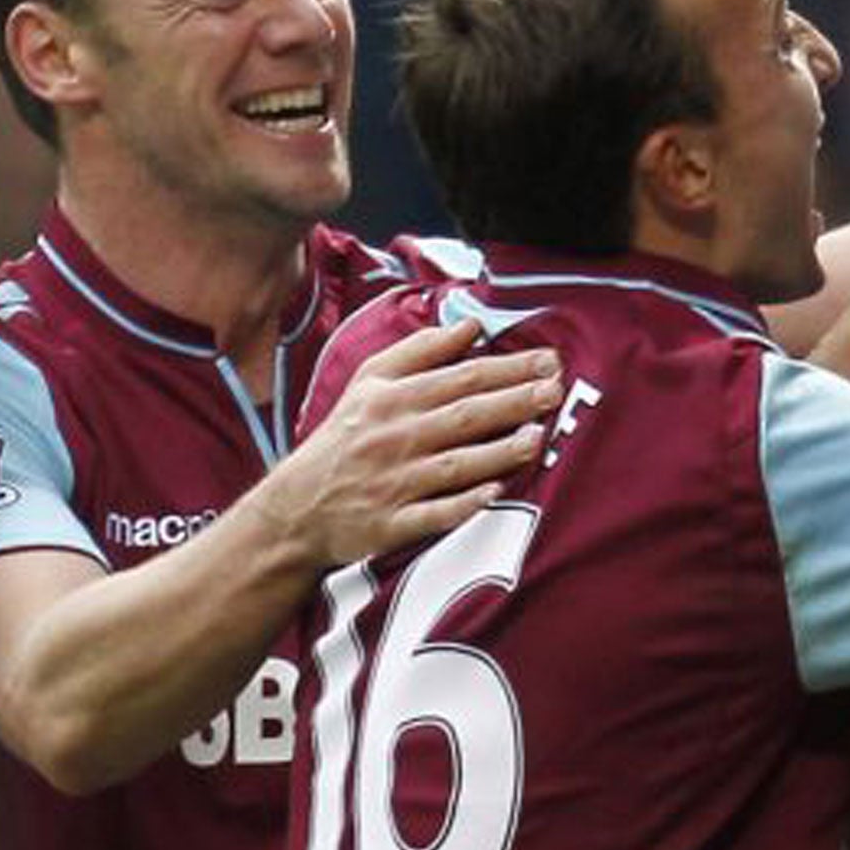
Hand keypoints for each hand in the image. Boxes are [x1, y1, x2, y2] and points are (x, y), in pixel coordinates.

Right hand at [252, 321, 561, 566]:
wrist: (296, 507)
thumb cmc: (345, 438)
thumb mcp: (370, 382)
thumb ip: (420, 351)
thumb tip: (470, 325)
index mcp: (393, 399)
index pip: (460, 378)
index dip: (507, 368)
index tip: (548, 361)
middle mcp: (395, 438)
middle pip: (463, 416)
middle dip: (512, 402)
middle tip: (554, 391)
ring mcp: (394, 483)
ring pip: (453, 464)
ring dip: (495, 452)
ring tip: (536, 438)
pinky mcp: (390, 524)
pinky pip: (431, 515)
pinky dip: (460, 505)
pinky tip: (493, 494)